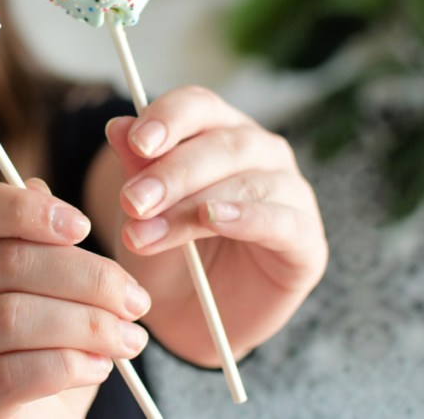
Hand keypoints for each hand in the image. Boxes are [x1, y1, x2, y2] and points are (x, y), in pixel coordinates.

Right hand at [0, 180, 151, 418]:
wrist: (29, 416)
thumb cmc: (48, 342)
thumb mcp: (55, 287)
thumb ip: (49, 242)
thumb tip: (41, 190)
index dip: (26, 209)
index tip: (85, 227)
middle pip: (8, 263)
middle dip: (88, 278)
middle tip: (137, 302)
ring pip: (11, 317)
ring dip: (86, 325)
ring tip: (129, 339)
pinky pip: (13, 373)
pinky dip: (69, 366)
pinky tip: (99, 367)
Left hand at [102, 86, 326, 364]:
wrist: (189, 318)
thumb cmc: (167, 254)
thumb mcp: (142, 214)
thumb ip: (136, 170)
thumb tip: (117, 127)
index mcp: (219, 131)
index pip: (198, 105)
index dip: (167, 118)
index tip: (133, 142)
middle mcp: (260, 152)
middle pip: (221, 143)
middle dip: (171, 173)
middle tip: (132, 202)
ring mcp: (289, 192)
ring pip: (246, 182)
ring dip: (192, 205)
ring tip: (149, 231)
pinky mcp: (306, 240)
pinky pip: (281, 221)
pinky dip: (247, 218)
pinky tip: (215, 219)